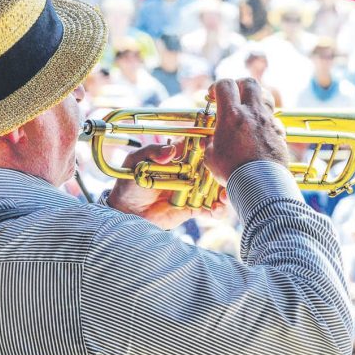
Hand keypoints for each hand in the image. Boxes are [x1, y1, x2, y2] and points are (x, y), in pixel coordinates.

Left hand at [108, 142, 228, 229]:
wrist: (127, 211)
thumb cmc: (129, 182)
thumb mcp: (136, 162)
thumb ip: (151, 153)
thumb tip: (170, 150)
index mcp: (178, 156)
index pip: (198, 145)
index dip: (210, 144)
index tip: (218, 145)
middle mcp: (190, 171)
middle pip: (213, 166)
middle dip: (224, 169)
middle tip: (227, 172)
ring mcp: (193, 190)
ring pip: (216, 188)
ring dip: (225, 190)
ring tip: (225, 195)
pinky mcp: (193, 208)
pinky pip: (210, 209)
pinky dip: (218, 210)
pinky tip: (217, 209)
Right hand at [204, 78, 286, 183]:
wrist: (261, 184)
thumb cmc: (233, 172)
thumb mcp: (211, 158)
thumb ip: (210, 144)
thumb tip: (208, 142)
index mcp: (231, 115)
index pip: (224, 85)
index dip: (216, 86)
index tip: (211, 96)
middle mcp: (252, 113)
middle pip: (249, 83)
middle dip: (239, 85)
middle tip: (233, 96)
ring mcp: (268, 122)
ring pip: (266, 98)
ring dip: (255, 101)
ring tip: (248, 112)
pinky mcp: (279, 133)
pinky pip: (274, 120)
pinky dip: (266, 123)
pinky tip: (260, 133)